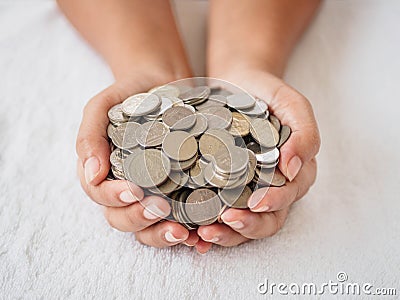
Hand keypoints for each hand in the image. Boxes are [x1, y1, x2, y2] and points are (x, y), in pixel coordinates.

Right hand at [76, 74, 198, 247]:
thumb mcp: (102, 106)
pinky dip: (187, 230)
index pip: (100, 194)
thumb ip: (90, 136)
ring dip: (162, 234)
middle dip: (139, 219)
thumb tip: (92, 174)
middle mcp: (125, 188)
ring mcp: (151, 193)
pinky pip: (178, 219)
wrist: (163, 85)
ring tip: (182, 232)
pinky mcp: (178, 193)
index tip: (134, 190)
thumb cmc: (129, 95)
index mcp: (102, 172)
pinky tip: (200, 233)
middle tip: (161, 209)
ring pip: (148, 227)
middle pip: (122, 218)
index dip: (114, 197)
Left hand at [196, 70, 319, 248]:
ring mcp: (244, 191)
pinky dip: (206, 227)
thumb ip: (304, 134)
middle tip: (225, 221)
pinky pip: (216, 214)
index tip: (256, 204)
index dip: (274, 203)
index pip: (287, 197)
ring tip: (204, 234)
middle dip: (247, 226)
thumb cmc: (267, 95)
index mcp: (292, 173)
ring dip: (226, 235)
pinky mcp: (220, 189)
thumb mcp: (292, 105)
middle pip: (266, 220)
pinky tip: (191, 234)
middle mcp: (270, 188)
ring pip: (241, 224)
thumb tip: (292, 168)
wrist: (237, 86)